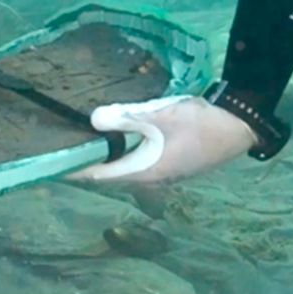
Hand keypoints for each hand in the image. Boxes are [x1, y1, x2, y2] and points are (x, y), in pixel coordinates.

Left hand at [71, 96, 258, 184]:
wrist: (240, 126)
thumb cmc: (199, 124)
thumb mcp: (161, 115)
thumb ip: (126, 116)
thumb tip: (93, 119)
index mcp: (145, 172)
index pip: (99, 175)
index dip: (76, 169)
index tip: (52, 163)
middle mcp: (151, 178)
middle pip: (111, 173)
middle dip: (88, 162)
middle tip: (64, 145)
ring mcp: (163, 172)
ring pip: (125, 167)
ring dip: (107, 157)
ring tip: (85, 141)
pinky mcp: (171, 162)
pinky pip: (138, 160)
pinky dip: (122, 151)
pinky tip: (117, 136)